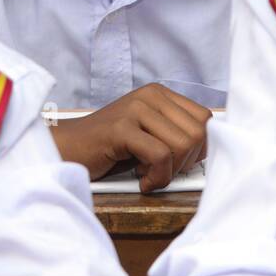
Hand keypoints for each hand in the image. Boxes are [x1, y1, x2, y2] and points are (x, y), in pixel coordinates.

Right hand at [50, 84, 211, 191]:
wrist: (67, 149)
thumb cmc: (108, 148)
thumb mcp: (147, 134)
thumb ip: (175, 134)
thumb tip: (207, 148)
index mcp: (159, 94)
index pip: (204, 119)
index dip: (199, 148)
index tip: (178, 163)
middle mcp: (150, 95)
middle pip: (198, 134)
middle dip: (185, 163)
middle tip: (160, 172)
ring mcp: (135, 109)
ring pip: (182, 145)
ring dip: (169, 172)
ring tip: (147, 175)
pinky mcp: (121, 128)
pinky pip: (160, 157)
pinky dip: (156, 178)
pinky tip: (140, 181)